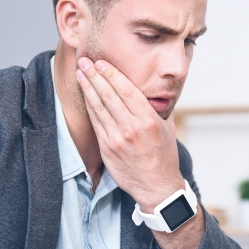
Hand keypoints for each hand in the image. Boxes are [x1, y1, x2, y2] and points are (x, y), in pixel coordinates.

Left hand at [76, 56, 183, 211]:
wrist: (157, 187)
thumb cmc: (164, 156)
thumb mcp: (168, 128)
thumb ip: (158, 107)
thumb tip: (152, 90)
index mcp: (148, 120)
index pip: (126, 90)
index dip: (112, 74)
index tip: (102, 63)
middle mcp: (131, 128)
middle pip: (108, 95)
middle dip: (95, 75)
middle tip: (85, 61)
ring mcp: (116, 139)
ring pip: (98, 107)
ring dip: (88, 88)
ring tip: (80, 73)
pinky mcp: (106, 148)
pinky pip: (95, 122)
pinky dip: (89, 106)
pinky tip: (85, 95)